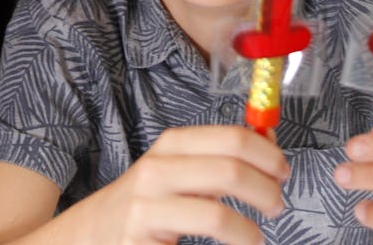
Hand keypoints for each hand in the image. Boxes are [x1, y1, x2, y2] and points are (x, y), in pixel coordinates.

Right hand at [87, 125, 287, 244]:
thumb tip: (268, 138)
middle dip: (266, 191)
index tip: (283, 171)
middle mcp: (157, 172)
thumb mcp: (177, 166)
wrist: (89, 233)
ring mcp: (146, 210)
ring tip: (255, 238)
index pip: (232, 138)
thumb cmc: (147, 200)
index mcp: (171, 145)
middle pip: (230, 172)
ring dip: (248, 232)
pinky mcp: (141, 244)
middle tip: (276, 206)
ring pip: (216, 216)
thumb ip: (218, 154)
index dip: (268, 154)